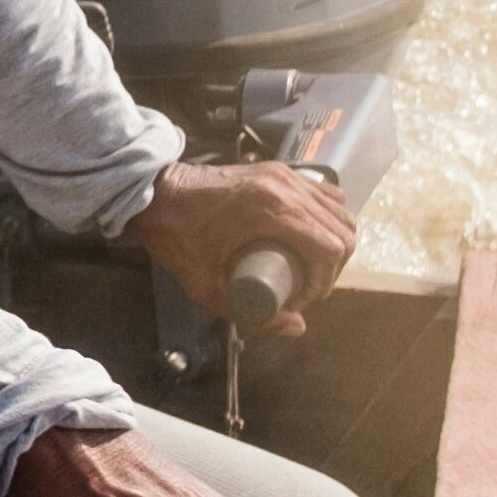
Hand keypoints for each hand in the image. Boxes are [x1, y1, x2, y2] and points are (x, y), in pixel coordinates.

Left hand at [127, 160, 354, 339]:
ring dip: (333, 242)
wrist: (154, 194)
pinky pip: (323, 193)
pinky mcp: (280, 170)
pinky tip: (310, 239)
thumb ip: (252, 314)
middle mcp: (286, 185)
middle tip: (307, 288)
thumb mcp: (206, 287)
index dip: (326, 281)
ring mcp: (285, 173)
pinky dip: (327, 218)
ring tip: (309, 267)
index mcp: (271, 209)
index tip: (303, 299)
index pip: (330, 247)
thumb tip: (297, 326)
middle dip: (333, 266)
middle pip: (341, 229)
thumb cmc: (176, 239)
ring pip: (338, 209)